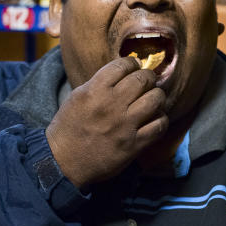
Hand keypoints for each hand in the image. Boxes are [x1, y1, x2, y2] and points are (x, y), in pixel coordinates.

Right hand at [46, 57, 167, 188]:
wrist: (64, 162)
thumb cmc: (68, 129)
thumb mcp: (77, 98)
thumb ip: (98, 84)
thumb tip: (122, 73)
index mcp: (94, 91)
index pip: (122, 65)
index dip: (132, 63)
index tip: (134, 67)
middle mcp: (111, 105)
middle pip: (143, 79)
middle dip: (148, 77)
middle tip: (147, 82)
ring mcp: (124, 125)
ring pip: (155, 99)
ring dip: (157, 97)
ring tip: (153, 100)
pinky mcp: (133, 144)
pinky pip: (159, 125)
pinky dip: (161, 119)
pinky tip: (155, 119)